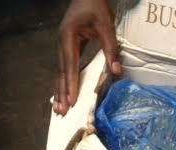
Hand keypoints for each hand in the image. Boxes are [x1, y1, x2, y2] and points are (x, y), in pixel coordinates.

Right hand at [54, 0, 121, 114]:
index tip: (71, 100)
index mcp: (68, 37)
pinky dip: (64, 82)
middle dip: (61, 93)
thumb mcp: (106, 25)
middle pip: (61, 72)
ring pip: (61, 72)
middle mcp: (61, 43)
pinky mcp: (67, 46)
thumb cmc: (96, 6)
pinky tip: (63, 93)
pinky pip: (65, 68)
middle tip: (61, 112)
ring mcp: (62, 45)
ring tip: (58, 109)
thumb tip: (116, 71)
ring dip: (60, 90)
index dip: (70, 84)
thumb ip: (111, 48)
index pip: (70, 65)